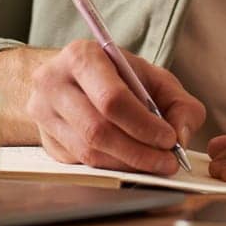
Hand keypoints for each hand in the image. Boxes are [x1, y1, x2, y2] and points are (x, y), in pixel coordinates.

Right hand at [25, 40, 205, 175]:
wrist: (68, 77)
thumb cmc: (114, 75)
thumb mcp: (151, 76)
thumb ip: (178, 102)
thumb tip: (181, 136)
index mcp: (81, 56)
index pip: (112, 98)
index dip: (144, 125)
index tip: (169, 139)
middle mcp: (54, 83)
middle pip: (98, 130)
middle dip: (139, 151)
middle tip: (167, 161)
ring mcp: (44, 114)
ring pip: (89, 152)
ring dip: (128, 164)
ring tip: (155, 164)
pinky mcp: (47, 141)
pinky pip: (82, 164)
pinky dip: (113, 168)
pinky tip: (132, 164)